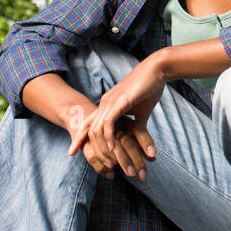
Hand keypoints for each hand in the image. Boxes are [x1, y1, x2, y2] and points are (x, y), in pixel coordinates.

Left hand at [67, 55, 165, 180]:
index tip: (73, 151)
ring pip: (96, 127)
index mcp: (107, 104)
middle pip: (87, 127)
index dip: (80, 136)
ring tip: (105, 161)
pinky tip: (111, 147)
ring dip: (100, 146)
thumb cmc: (149, 88)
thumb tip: (135, 139)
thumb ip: (135, 125)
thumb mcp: (141, 112)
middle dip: (82, 142)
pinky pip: (108, 122)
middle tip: (85, 160)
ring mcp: (110, 102)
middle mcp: (105, 103)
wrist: (157, 70)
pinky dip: (109, 136)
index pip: (88, 123)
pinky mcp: (120, 102)